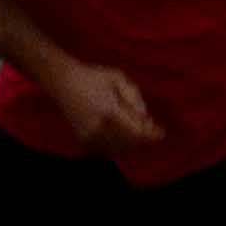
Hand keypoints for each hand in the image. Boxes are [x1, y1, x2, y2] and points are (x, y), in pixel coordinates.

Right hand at [40, 57, 165, 158]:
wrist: (63, 81)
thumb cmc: (93, 76)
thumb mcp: (118, 77)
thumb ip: (134, 96)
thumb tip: (145, 116)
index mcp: (109, 110)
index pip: (137, 132)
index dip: (152, 135)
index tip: (162, 132)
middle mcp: (99, 127)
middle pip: (130, 142)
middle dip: (144, 137)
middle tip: (151, 127)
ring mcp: (90, 136)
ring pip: (119, 148)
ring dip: (132, 142)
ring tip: (137, 129)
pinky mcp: (83, 140)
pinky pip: (107, 149)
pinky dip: (119, 145)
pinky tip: (123, 135)